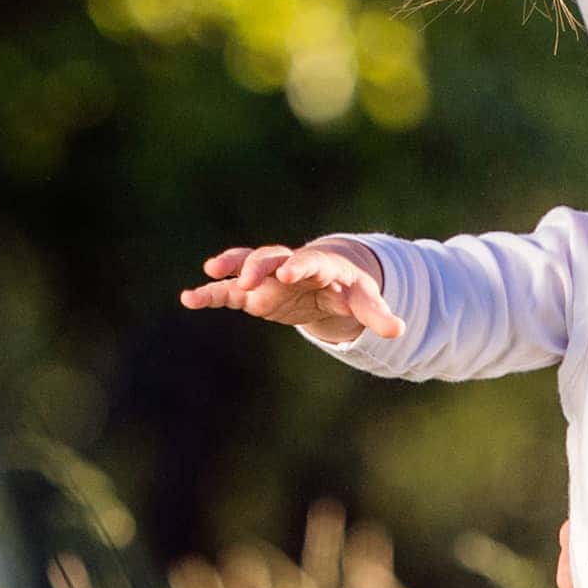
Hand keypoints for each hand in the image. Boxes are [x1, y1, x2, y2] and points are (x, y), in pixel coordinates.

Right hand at [181, 240, 397, 342]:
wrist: (328, 281)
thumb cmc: (347, 288)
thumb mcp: (363, 300)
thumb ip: (376, 314)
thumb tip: (399, 330)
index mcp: (318, 265)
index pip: (308, 262)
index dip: (298, 266)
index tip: (287, 272)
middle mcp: (288, 265)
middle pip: (272, 257)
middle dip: (260, 266)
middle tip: (249, 279)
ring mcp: (268, 277)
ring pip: (245, 267)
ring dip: (230, 269)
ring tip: (211, 272)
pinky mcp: (252, 292)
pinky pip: (227, 291)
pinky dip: (209, 294)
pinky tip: (188, 298)